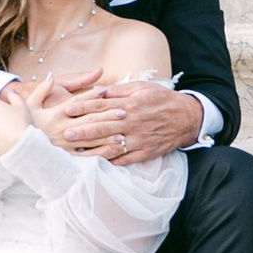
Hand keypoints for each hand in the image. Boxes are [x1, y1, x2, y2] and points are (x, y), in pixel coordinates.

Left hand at [51, 78, 201, 164]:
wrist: (188, 118)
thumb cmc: (162, 100)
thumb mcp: (142, 88)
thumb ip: (119, 90)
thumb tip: (98, 91)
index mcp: (131, 105)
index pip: (102, 106)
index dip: (83, 107)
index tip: (68, 109)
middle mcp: (133, 123)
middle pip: (103, 127)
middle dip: (83, 130)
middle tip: (64, 132)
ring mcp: (138, 140)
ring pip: (111, 146)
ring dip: (92, 149)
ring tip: (74, 151)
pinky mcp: (145, 153)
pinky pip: (124, 160)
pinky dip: (110, 162)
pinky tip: (95, 164)